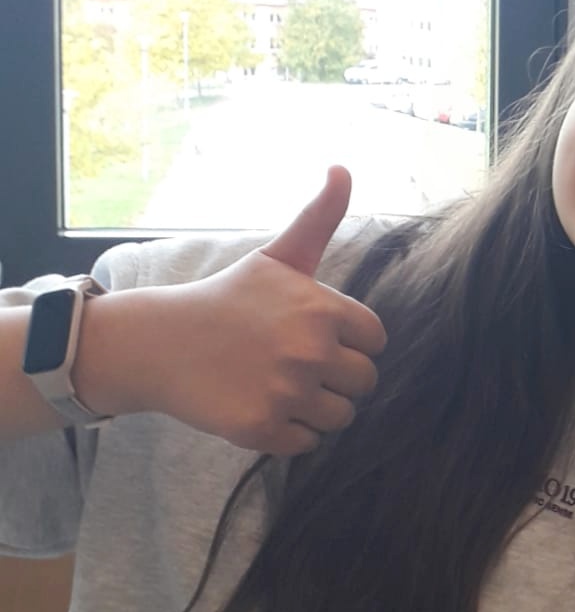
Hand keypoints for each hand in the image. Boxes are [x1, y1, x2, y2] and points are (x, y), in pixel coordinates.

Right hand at [142, 165, 387, 455]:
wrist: (160, 342)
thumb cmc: (228, 298)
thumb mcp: (277, 257)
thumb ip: (319, 218)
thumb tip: (342, 168)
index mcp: (324, 310)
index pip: (376, 341)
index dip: (351, 342)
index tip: (318, 337)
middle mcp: (310, 351)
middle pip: (364, 382)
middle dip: (338, 377)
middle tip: (298, 365)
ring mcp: (287, 392)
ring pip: (340, 417)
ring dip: (316, 407)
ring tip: (281, 385)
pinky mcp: (262, 428)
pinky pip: (307, 443)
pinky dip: (290, 432)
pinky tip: (262, 405)